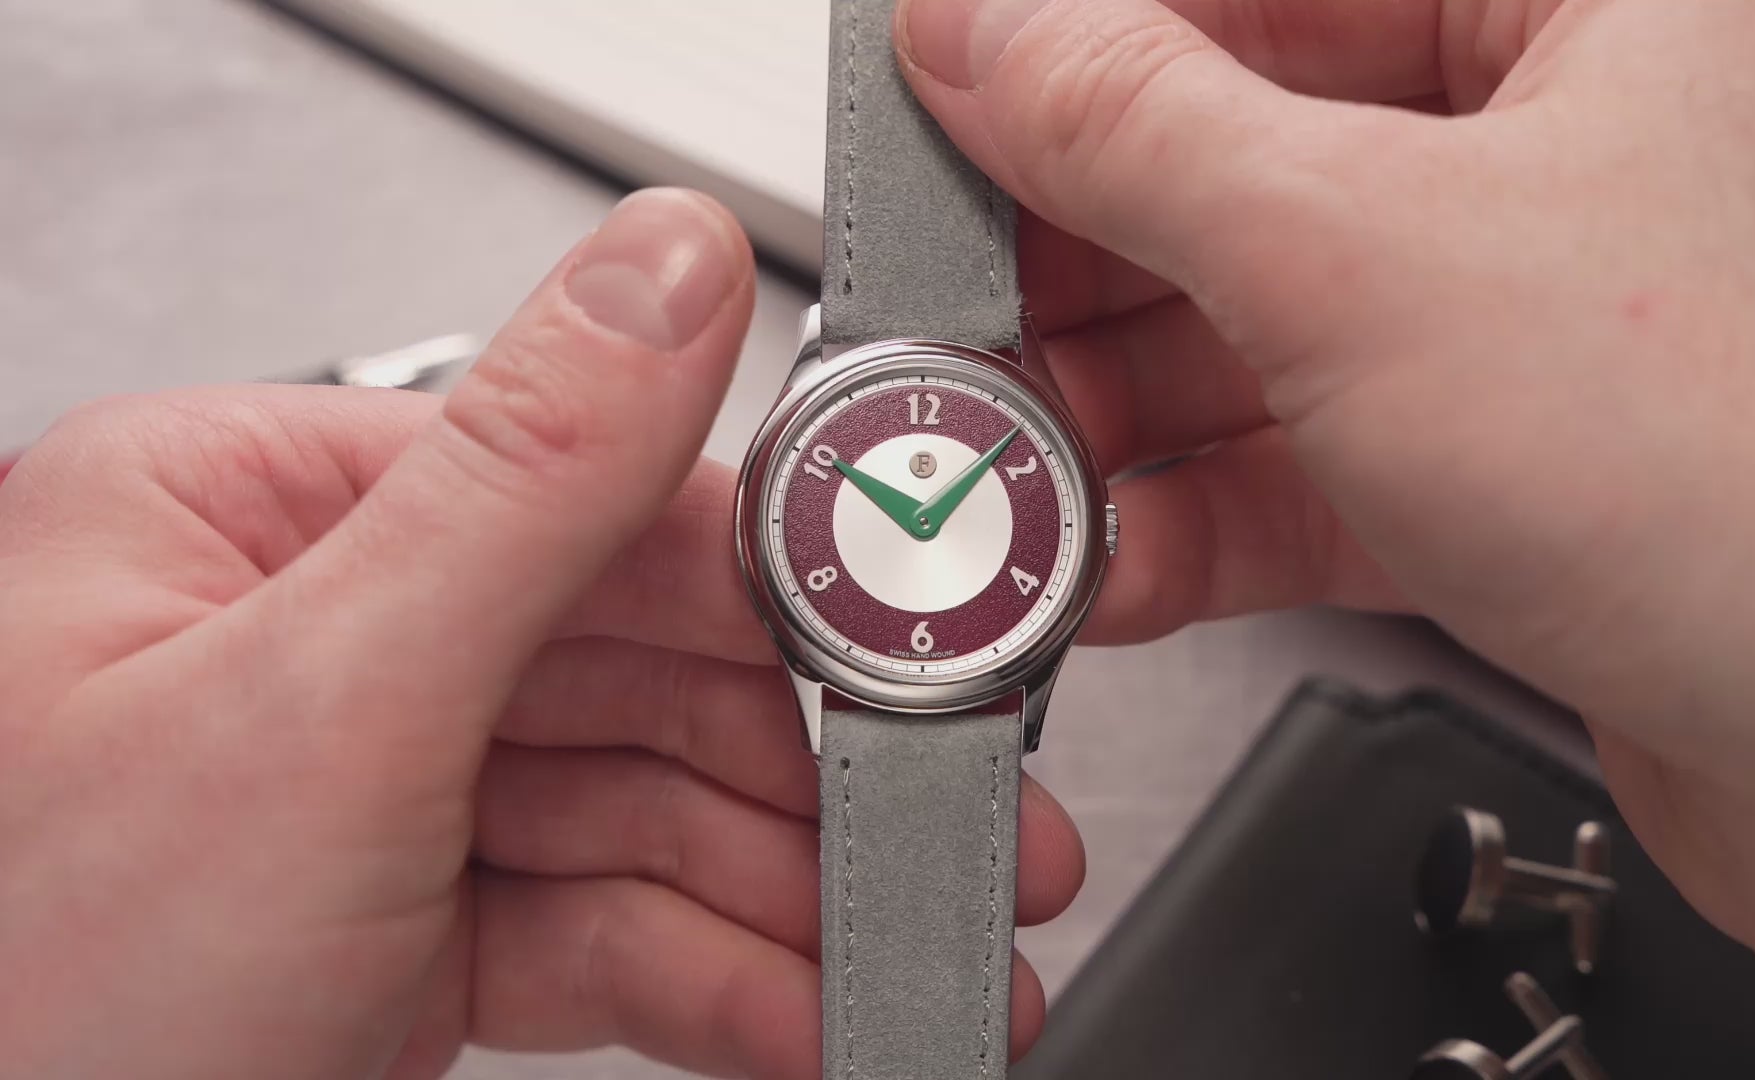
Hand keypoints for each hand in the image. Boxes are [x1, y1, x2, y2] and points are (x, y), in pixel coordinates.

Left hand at [0, 190, 1082, 1079]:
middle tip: (942, 836)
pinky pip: (598, 924)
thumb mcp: (314, 711)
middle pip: (639, 670)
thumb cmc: (24, 998)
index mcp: (250, 516)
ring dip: (784, 897)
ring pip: (640, 811)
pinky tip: (799, 1012)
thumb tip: (668, 270)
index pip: (581, 497)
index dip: (773, 588)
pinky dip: (713, 976)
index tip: (916, 651)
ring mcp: (367, 793)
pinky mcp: (402, 931)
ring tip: (899, 961)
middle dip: (804, 776)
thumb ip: (525, 489)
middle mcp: (315, 638)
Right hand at [895, 0, 1754, 1039]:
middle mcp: (1590, 143)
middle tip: (972, 317)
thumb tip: (987, 36)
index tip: (958, 97)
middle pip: (1263, 155)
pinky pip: (1329, 457)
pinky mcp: (1536, 473)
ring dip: (1132, 411)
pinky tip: (1121, 556)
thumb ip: (1139, 130)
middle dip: (1093, 259)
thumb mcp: (1356, 253)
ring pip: (1281, 326)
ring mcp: (1560, 320)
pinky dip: (1213, 513)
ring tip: (1019, 465)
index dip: (1093, 38)